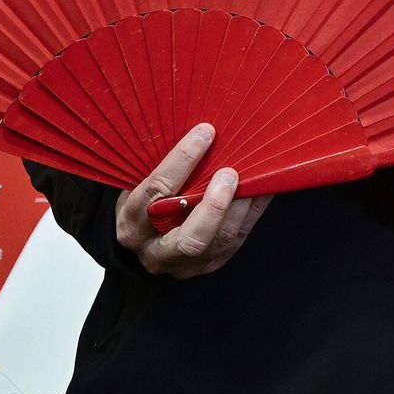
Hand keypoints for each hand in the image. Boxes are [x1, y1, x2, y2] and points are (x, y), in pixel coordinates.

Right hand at [115, 123, 272, 278]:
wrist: (146, 239)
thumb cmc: (145, 201)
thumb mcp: (139, 183)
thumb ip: (159, 165)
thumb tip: (200, 129)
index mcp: (131, 225)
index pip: (155, 193)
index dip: (181, 161)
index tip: (205, 133)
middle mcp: (157, 252)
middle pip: (190, 238)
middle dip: (214, 205)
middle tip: (230, 173)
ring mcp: (187, 263)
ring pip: (220, 240)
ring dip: (240, 205)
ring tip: (253, 176)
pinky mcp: (212, 263)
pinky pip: (238, 237)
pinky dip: (252, 210)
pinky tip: (263, 187)